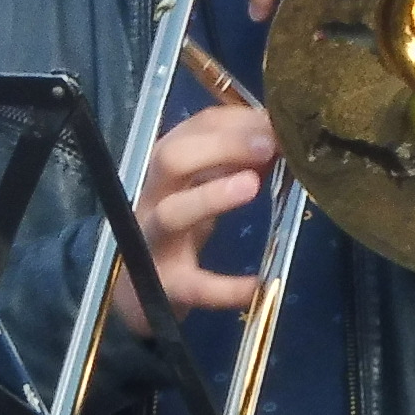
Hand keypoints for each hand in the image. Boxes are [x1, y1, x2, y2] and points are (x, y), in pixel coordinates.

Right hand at [116, 101, 279, 327]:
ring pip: (173, 213)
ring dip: (210, 197)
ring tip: (252, 185)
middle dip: (220, 146)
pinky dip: (225, 288)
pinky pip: (194, 286)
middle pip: (171, 159)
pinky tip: (258, 285)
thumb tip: (279, 137)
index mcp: (168, 168)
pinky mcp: (167, 285)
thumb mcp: (201, 185)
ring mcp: (155, 241)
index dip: (236, 122)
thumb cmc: (180, 226)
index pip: (193, 129)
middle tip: (269, 147)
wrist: (135, 292)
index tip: (277, 123)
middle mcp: (155, 197)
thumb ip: (235, 161)